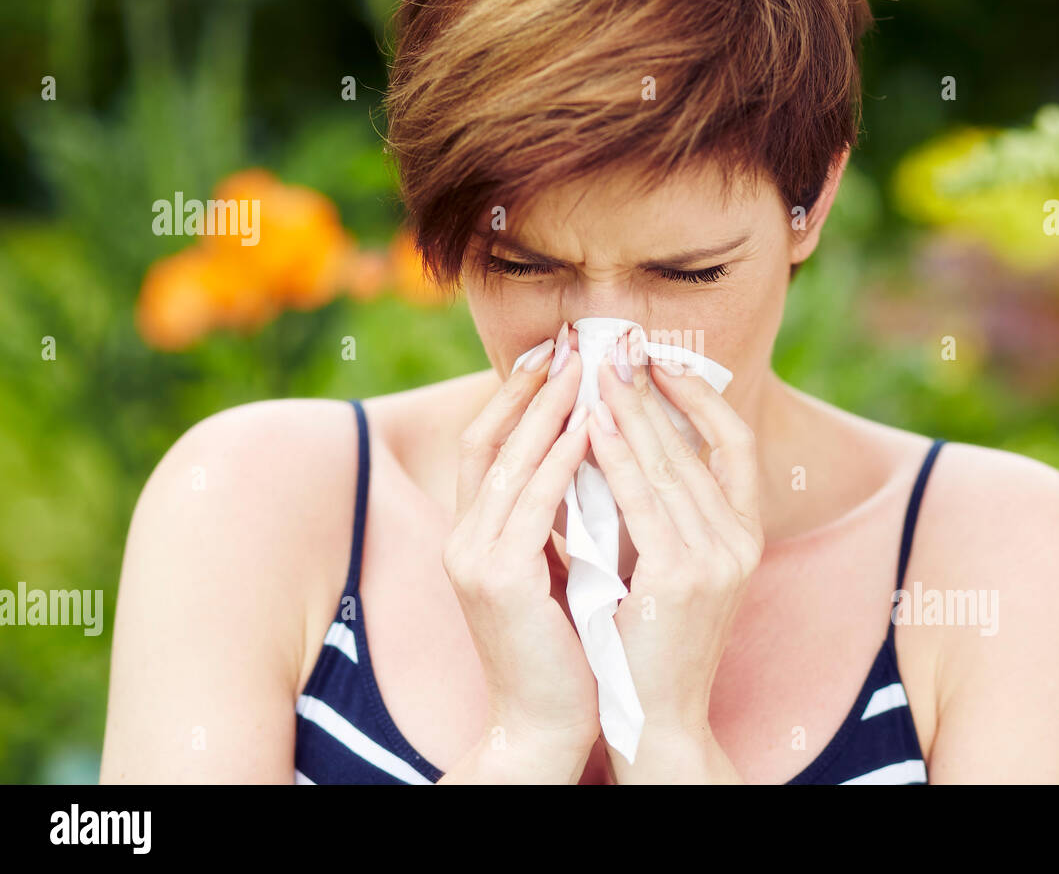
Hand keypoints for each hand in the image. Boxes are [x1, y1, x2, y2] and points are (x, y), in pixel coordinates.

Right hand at [442, 323, 599, 772]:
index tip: (553, 356)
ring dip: (549, 409)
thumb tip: (590, 454)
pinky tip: (589, 426)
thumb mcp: (553, 569)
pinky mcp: (499, 579)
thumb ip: (557, 517)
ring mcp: (474, 558)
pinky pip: (534, 502)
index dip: (515, 396)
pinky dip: (560, 458)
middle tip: (572, 342)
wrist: (544, 723)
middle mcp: (463, 539)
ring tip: (585, 367)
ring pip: (509, 461)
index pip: (486, 445)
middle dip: (533, 388)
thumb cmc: (564, 646)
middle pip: (490, 439)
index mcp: (474, 535)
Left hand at [583, 327, 762, 765]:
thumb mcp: (670, 567)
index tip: (664, 359)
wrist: (656, 719)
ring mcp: (717, 559)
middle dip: (655, 389)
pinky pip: (642, 501)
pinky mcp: (681, 578)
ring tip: (599, 369)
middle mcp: (741, 541)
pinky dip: (615, 457)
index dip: (701, 395)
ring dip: (631, 409)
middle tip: (619, 344)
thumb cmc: (650, 642)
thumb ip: (663, 512)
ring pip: (669, 463)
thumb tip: (628, 441)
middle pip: (696, 443)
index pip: (735, 443)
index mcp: (744, 534)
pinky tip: (591, 425)